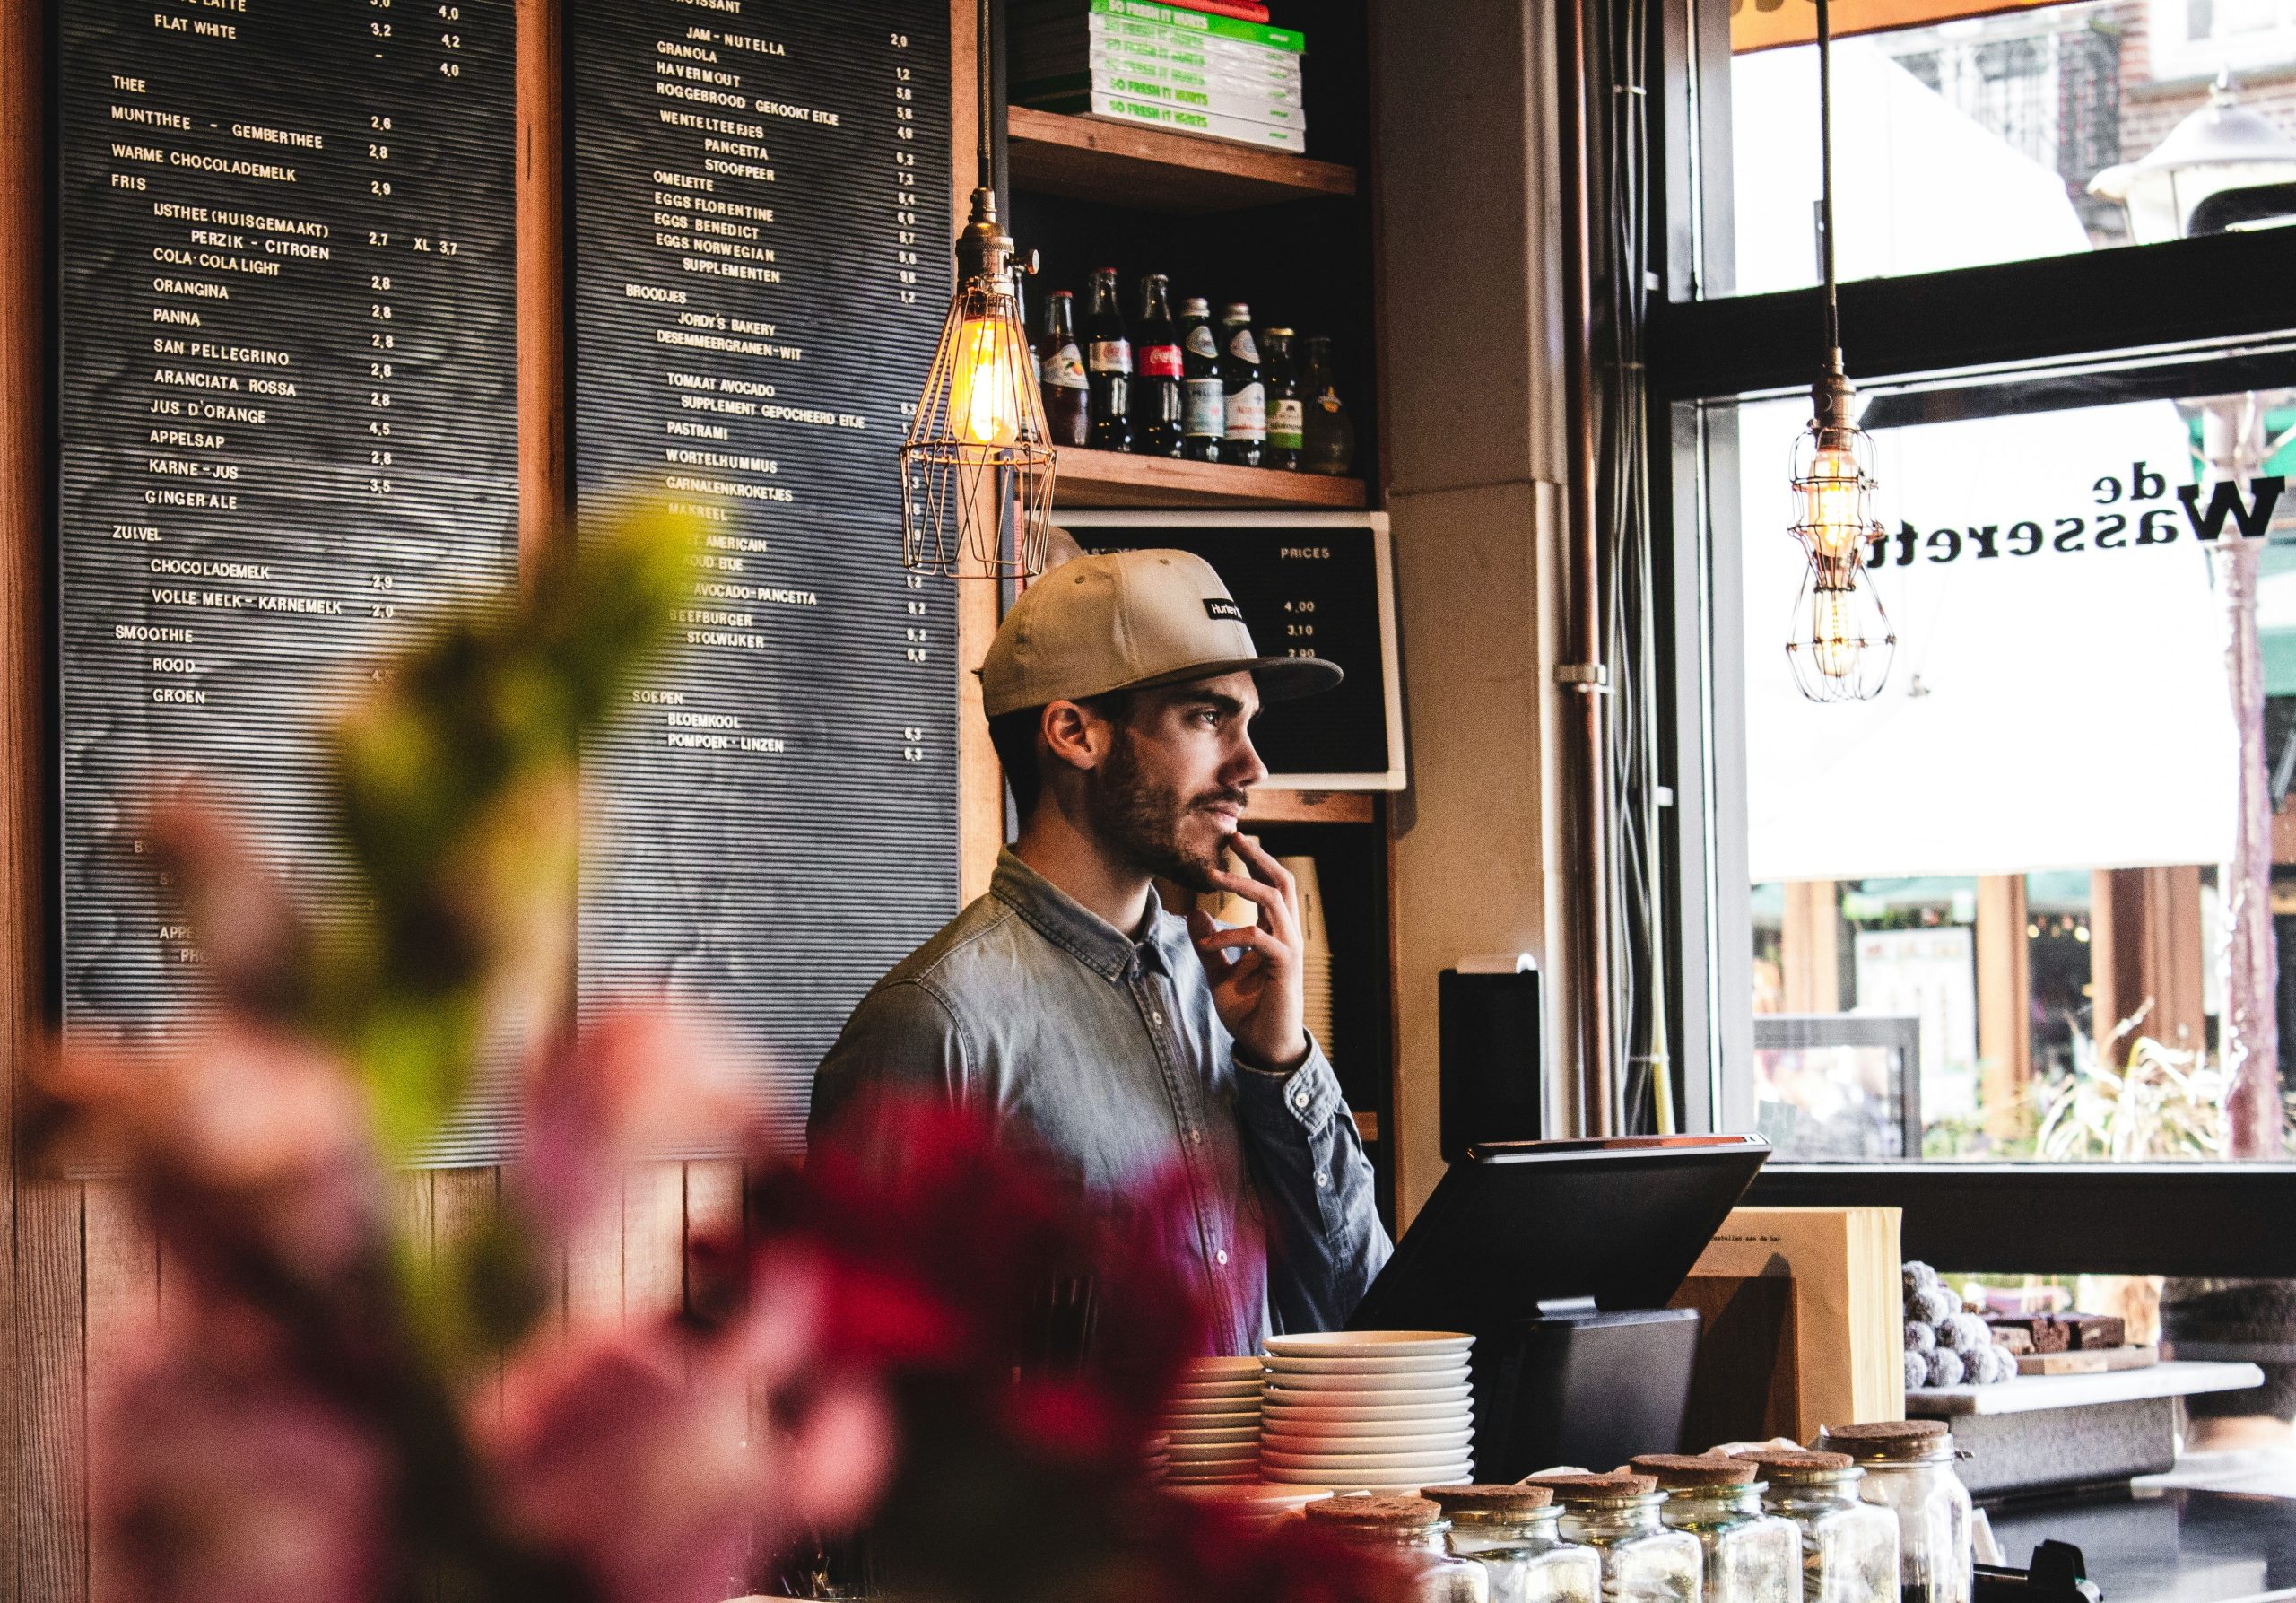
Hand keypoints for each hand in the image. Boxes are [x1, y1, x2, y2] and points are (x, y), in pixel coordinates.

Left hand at [1188, 833, 1309, 1072]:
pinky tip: (1209, 942)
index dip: (1255, 862)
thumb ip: (1209, 945)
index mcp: (1275, 934)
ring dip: (1243, 884)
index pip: (1270, 887)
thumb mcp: (1220, 974)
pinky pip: (1259, 939)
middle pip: (1281, 882)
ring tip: (1212, 874)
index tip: (1233, 842)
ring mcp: (1290, 950)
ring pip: (1274, 900)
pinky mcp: (1285, 968)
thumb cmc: (1250, 1012)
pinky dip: (1231, 935)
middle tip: (1233, 836)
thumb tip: (1194, 915)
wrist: (1266, 1048)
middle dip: (1258, 857)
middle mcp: (1287, 936)